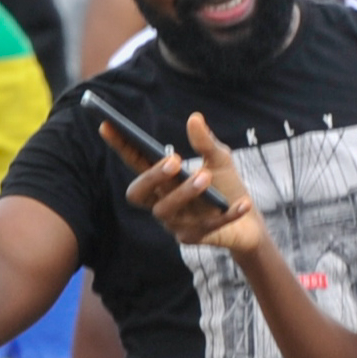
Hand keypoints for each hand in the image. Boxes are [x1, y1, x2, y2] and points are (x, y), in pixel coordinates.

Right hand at [115, 108, 262, 252]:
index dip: (120, 145)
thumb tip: (194, 118)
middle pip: (139, 193)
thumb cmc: (226, 186)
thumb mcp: (219, 159)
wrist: (249, 222)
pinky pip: (207, 226)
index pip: (134, 161)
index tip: (107, 125)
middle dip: (152, 176)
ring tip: (205, 177)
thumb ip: (206, 142)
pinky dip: (227, 214)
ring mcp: (174, 223)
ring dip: (185, 193)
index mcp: (161, 179)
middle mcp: (160, 201)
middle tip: (174, 160)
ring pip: (167, 210)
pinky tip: (243, 203)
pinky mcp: (193, 239)